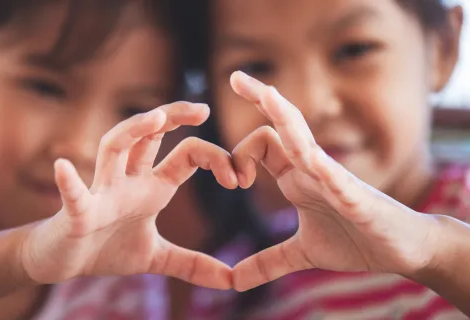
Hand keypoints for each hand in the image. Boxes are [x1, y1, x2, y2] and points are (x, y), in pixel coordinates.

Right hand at [21, 102, 237, 289]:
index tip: (237, 178)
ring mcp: (102, 192)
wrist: (66, 262)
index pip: (185, 156)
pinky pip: (73, 195)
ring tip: (156, 118)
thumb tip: (231, 281)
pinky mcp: (77, 213)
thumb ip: (192, 263)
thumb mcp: (158, 257)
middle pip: (150, 135)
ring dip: (133, 131)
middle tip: (203, 108)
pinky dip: (68, 183)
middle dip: (173, 116)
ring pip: (114, 148)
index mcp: (152, 186)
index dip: (213, 158)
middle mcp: (129, 180)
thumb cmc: (108, 248)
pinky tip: (63, 167)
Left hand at [229, 71, 439, 290]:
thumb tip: (233, 280)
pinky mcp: (356, 198)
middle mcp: (311, 169)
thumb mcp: (301, 254)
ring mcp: (333, 179)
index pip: (263, 146)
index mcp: (296, 177)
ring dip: (285, 117)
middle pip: (283, 126)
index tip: (233, 181)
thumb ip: (267, 262)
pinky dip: (323, 170)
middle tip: (235, 76)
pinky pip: (337, 178)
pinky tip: (311, 160)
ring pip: (306, 140)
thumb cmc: (354, 240)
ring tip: (266, 93)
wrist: (400, 249)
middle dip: (260, 99)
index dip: (239, 157)